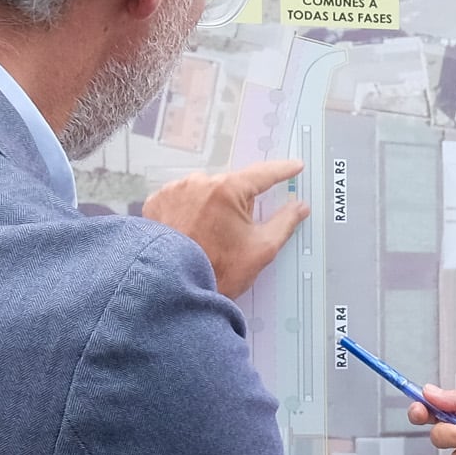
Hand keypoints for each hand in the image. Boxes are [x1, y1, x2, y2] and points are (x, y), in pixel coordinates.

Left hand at [143, 157, 309, 299]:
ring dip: (212, 205)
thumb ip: (285, 222)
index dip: (282, 170)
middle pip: (231, 186)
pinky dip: (188, 210)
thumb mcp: (262, 248)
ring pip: (204, 191)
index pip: (263, 174)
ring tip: (209, 235)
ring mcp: (174, 190)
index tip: (294, 167)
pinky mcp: (156, 202)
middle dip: (238, 202)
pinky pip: (181, 199)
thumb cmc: (218, 269)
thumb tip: (299, 207)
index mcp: (228, 189)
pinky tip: (190, 231)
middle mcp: (199, 182)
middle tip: (237, 233)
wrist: (171, 288)